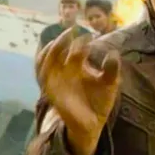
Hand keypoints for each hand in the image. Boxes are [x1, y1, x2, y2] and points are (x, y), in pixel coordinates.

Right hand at [37, 29, 119, 154]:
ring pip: (44, 60)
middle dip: (61, 39)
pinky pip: (41, 77)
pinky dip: (43, 67)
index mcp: (76, 64)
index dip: (79, 40)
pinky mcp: (51, 92)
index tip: (89, 36)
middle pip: (56, 49)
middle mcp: (63, 69)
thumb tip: (113, 53)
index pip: (73, 47)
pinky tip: (52, 60)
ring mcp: (55, 80)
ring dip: (51, 49)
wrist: (93, 123)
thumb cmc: (99, 101)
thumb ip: (111, 70)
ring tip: (61, 42)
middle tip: (71, 31)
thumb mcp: (109, 83)